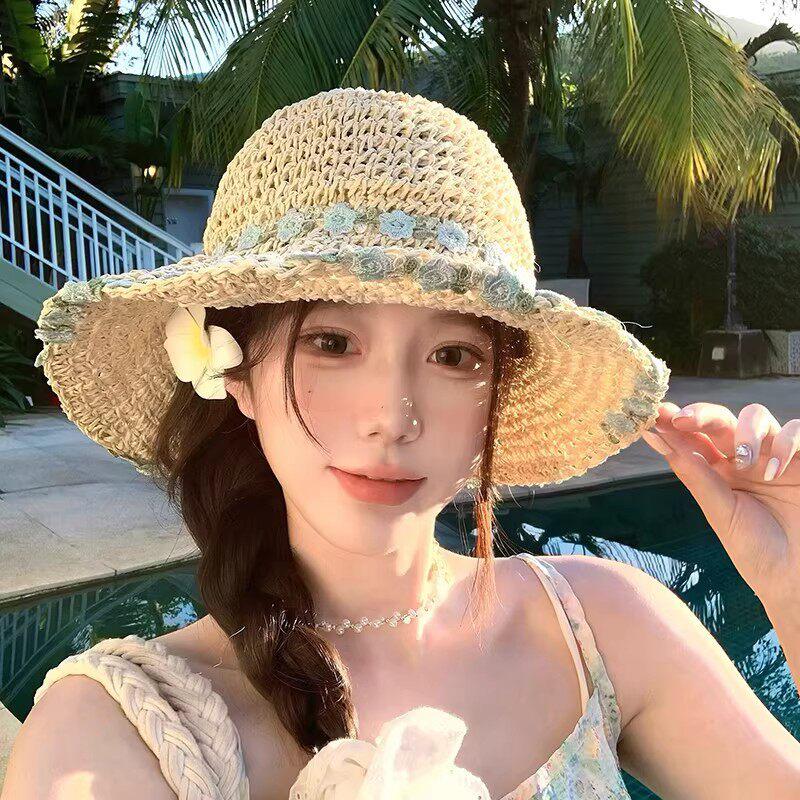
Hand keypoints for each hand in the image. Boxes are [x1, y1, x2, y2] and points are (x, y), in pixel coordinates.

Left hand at [640, 402, 799, 611]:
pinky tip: (774, 471)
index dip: (674, 423)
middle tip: (682, 418)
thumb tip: (656, 438)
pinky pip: (797, 430)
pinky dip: (785, 443)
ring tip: (743, 461)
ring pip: (756, 416)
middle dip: (701, 414)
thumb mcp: (720, 512)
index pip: (694, 438)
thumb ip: (694, 474)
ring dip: (746, 431)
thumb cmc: (756, 550)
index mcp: (717, 472)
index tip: (655, 413)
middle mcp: (743, 459)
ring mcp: (773, 456)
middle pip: (720, 420)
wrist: (795, 577)